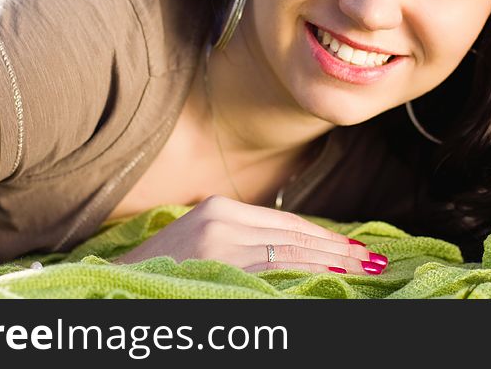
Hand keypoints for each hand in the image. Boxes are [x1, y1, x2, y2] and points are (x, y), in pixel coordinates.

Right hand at [113, 195, 385, 274]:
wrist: (118, 283)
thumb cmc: (161, 267)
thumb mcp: (201, 239)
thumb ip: (240, 237)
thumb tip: (290, 247)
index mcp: (219, 207)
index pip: (283, 222)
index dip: (321, 234)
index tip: (351, 245)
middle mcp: (223, 219)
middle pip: (293, 233)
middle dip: (336, 247)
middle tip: (372, 258)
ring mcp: (221, 241)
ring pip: (289, 250)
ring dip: (331, 259)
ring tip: (363, 267)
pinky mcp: (219, 264)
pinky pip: (272, 270)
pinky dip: (305, 271)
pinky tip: (330, 275)